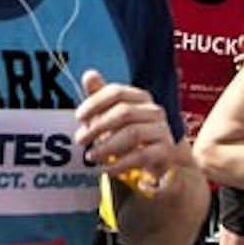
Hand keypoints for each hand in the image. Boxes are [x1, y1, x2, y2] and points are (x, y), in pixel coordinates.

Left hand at [75, 73, 186, 192]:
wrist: (157, 159)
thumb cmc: (129, 134)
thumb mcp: (111, 117)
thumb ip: (100, 97)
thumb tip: (89, 75)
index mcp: (140, 98)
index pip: (117, 92)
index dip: (95, 102)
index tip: (78, 116)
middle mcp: (154, 111)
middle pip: (124, 112)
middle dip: (98, 126)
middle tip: (80, 139)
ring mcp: (162, 130)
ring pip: (133, 133)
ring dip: (107, 146)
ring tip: (91, 156)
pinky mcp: (165, 151)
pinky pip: (142, 156)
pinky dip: (121, 164)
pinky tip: (106, 170)